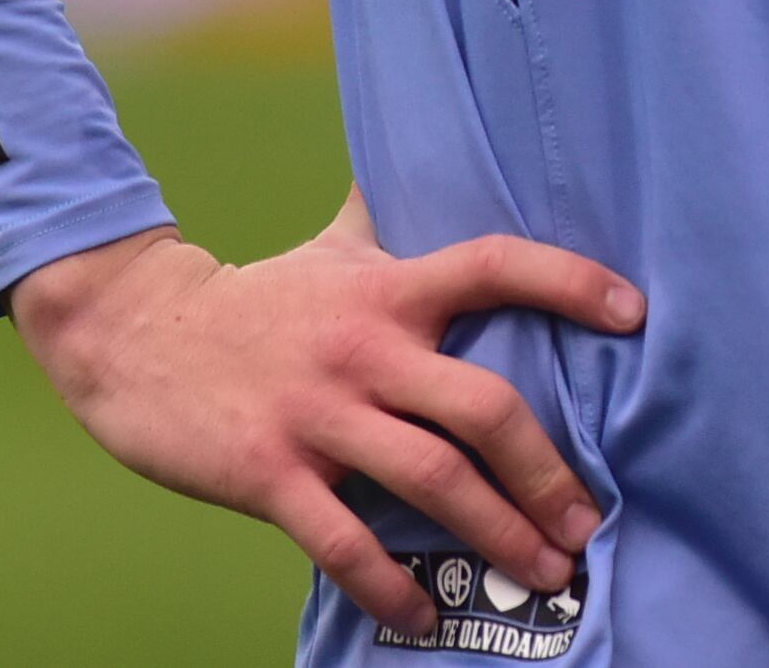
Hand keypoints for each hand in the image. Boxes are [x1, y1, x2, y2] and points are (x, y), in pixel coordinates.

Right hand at [5, 191, 642, 637]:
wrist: (134, 335)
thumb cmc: (256, 299)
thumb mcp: (332, 250)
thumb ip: (395, 220)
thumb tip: (449, 153)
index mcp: (386, 289)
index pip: (493, 265)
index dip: (568, 281)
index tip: (634, 313)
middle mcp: (363, 346)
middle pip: (482, 406)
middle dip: (547, 472)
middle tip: (588, 522)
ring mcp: (317, 414)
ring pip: (430, 480)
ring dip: (498, 534)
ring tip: (544, 572)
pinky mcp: (270, 472)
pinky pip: (344, 542)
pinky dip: (390, 587)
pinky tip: (422, 616)